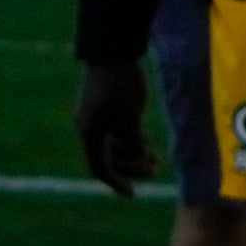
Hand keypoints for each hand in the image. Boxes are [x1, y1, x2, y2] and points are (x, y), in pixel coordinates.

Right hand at [75, 60, 158, 194]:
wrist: (112, 51)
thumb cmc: (120, 85)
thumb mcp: (130, 117)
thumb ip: (132, 141)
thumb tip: (135, 159)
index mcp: (90, 134)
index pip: (100, 167)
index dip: (116, 182)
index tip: (133, 193)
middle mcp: (90, 129)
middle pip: (108, 158)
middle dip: (130, 168)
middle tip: (153, 171)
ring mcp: (98, 118)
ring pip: (115, 146)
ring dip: (133, 155)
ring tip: (155, 161)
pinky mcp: (107, 108)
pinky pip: (118, 132)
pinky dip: (132, 141)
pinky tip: (149, 147)